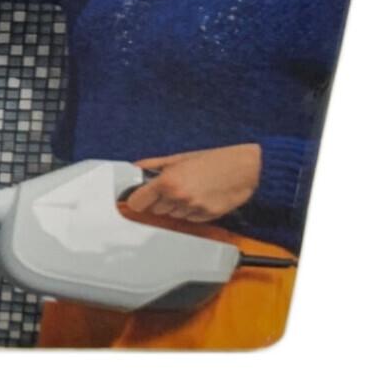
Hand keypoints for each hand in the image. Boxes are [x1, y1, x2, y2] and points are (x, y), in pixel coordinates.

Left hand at [124, 144, 261, 223]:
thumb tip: (136, 168)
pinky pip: (189, 219)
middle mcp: (178, 198)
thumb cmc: (213, 160)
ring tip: (189, 189)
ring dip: (175, 206)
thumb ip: (153, 165)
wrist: (242, 170)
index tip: (135, 198)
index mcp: (168, 181)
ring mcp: (192, 210)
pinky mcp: (205, 218)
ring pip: (172, 215)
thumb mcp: (178, 158)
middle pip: (154, 210)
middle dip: (158, 200)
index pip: (138, 202)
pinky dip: (190, 211)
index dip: (135, 200)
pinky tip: (199, 197)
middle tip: (170, 186)